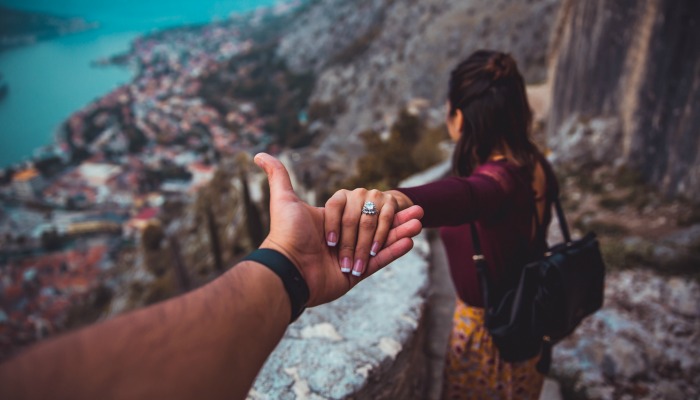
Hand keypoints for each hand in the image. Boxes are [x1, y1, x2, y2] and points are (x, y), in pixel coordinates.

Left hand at [254, 153, 422, 306]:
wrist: (289, 268)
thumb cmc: (287, 233)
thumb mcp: (283, 199)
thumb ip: (278, 175)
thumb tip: (258, 153)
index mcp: (330, 223)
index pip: (358, 211)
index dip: (376, 207)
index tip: (393, 199)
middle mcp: (341, 239)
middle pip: (374, 225)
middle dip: (396, 219)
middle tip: (418, 212)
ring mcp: (350, 257)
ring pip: (381, 242)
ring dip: (400, 232)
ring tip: (419, 222)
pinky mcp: (356, 275)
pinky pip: (380, 261)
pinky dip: (394, 251)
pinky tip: (410, 239)